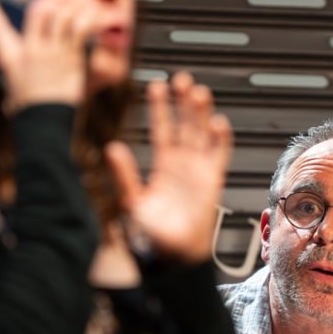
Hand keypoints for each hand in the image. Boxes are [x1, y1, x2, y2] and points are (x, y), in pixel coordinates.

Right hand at [0, 0, 97, 110]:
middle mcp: (31, 49)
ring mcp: (53, 52)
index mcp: (10, 56)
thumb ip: (16, 76)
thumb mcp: (13, 87)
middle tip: (58, 4)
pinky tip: (91, 18)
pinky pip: (82, 30)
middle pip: (40, 9)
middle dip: (51, 2)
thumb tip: (12, 89)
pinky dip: (88, 20)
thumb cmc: (28, 109)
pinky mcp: (73, 59)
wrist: (45, 121)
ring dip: (72, 9)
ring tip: (77, 10)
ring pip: (64, 16)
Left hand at [104, 72, 233, 262]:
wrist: (175, 254)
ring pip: (202, 134)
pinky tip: (217, 123)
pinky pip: (219, 155)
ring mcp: (199, 170)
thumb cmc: (153, 234)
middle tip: (182, 79)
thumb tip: (112, 148)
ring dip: (201, 114)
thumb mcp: (132, 201)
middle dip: (183, 102)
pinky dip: (220, 139)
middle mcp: (182, 164)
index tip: (157, 85)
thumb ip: (125, 174)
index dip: (160, 108)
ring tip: (198, 93)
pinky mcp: (213, 180)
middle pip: (184, 125)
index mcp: (162, 167)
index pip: (161, 129)